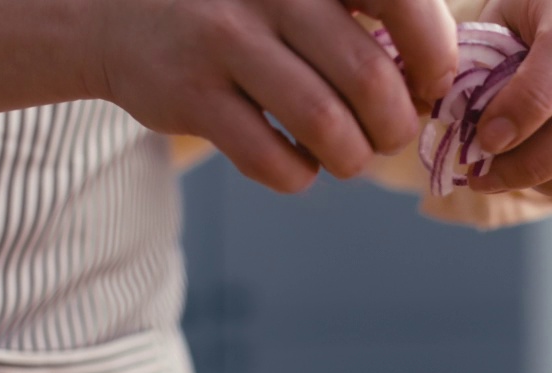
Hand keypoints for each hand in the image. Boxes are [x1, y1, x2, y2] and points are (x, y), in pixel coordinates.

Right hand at [90, 0, 457, 192]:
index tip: (429, 86)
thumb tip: (434, 82)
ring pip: (327, 128)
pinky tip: (297, 162)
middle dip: (394, 125)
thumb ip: (359, 14)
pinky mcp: (192, 98)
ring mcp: (225, 43)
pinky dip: (300, 175)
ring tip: (347, 155)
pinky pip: (274, 161)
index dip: (434, 55)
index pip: (403, 1)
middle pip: (371, 80)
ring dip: (351, 158)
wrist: (117, 12)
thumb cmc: (237, 7)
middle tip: (387, 134)